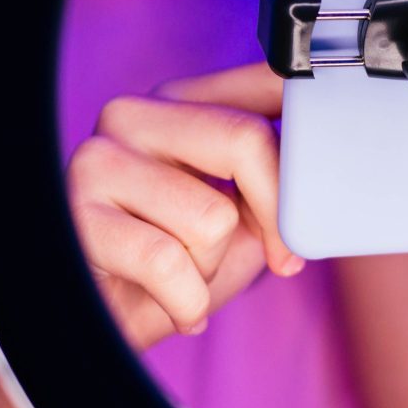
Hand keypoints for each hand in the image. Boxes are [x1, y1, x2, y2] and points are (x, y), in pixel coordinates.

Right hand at [65, 63, 302, 351]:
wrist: (105, 326)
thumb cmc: (178, 266)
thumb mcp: (244, 213)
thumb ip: (278, 172)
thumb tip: (333, 154)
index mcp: (177, 100)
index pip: (266, 81)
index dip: (311, 135)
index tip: (329, 186)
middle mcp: (133, 115)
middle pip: (246, 139)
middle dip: (273, 216)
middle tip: (275, 255)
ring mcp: (97, 159)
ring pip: (212, 217)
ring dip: (211, 270)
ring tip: (185, 275)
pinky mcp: (74, 214)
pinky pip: (168, 263)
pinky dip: (185, 302)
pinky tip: (171, 304)